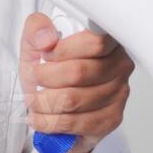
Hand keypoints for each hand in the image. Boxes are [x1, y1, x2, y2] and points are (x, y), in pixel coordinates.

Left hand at [18, 11, 135, 152]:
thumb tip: (46, 39)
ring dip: (44, 102)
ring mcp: (118, 94)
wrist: (49, 101)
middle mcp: (119, 66)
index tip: (45, 55)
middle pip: (79, 72)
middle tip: (34, 78)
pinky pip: (76, 122)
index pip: (94, 42)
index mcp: (107, 40)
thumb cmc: (48, 70)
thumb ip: (37, 29)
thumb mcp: (36, 42)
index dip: (63, 50)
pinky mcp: (110, 119)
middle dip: (46, 77)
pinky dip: (50, 121)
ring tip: (33, 100)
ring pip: (74, 99)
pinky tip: (41, 116)